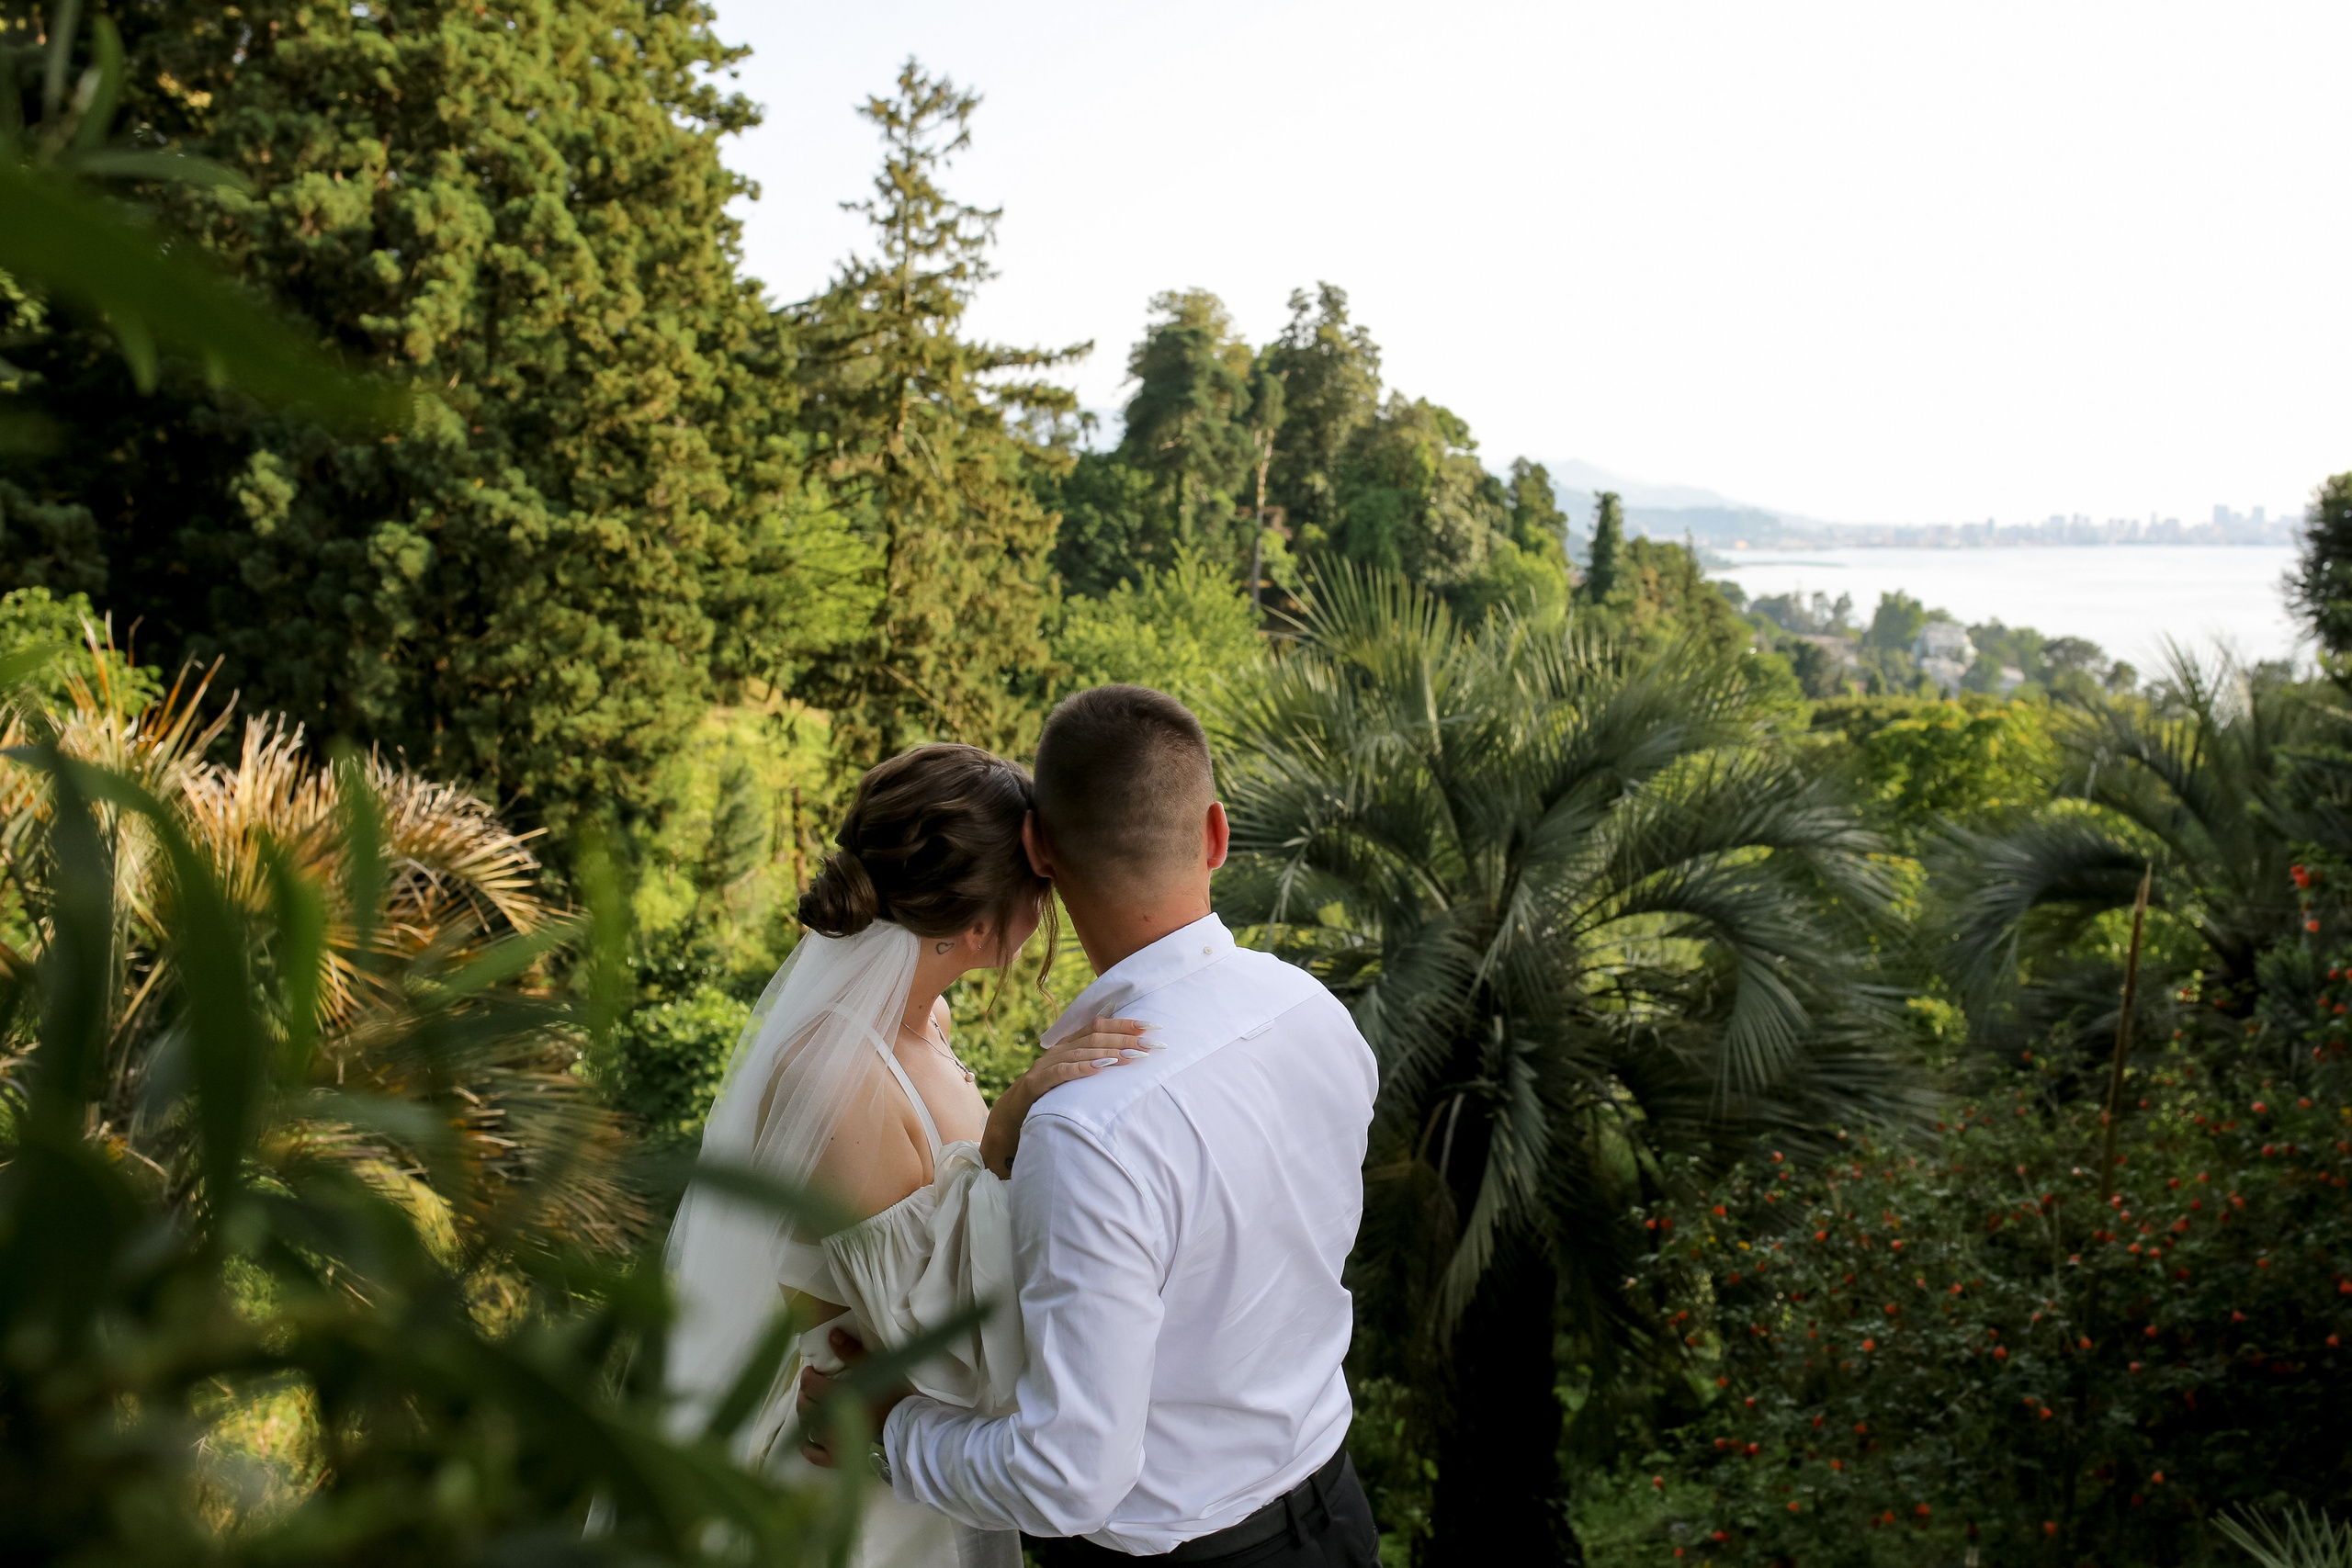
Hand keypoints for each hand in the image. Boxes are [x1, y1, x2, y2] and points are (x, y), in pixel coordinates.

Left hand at [797, 1327, 912, 1467]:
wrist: (908, 1428)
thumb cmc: (894, 1396)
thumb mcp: (876, 1367)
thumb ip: (852, 1351)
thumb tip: (831, 1335)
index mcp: (837, 1396)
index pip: (810, 1385)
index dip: (808, 1376)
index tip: (812, 1371)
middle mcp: (829, 1420)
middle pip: (806, 1406)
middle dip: (805, 1394)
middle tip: (812, 1388)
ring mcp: (832, 1443)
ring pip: (807, 1428)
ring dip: (806, 1416)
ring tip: (812, 1408)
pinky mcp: (838, 1459)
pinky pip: (815, 1455)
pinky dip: (808, 1447)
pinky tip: (808, 1440)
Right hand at [980, 1018, 1151, 1177]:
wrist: (1007, 1124)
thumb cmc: (1045, 1103)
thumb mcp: (1072, 1082)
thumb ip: (1092, 1068)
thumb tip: (1127, 1062)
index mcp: (1066, 1048)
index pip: (1097, 1027)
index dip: (1123, 1024)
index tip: (1150, 1026)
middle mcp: (1056, 1052)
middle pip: (1093, 1037)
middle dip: (1124, 1038)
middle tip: (1150, 1043)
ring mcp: (1044, 1067)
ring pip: (1080, 1052)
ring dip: (1109, 1052)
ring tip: (1132, 1055)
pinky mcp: (1035, 1085)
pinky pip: (1060, 1073)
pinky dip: (1081, 1068)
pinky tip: (1099, 1067)